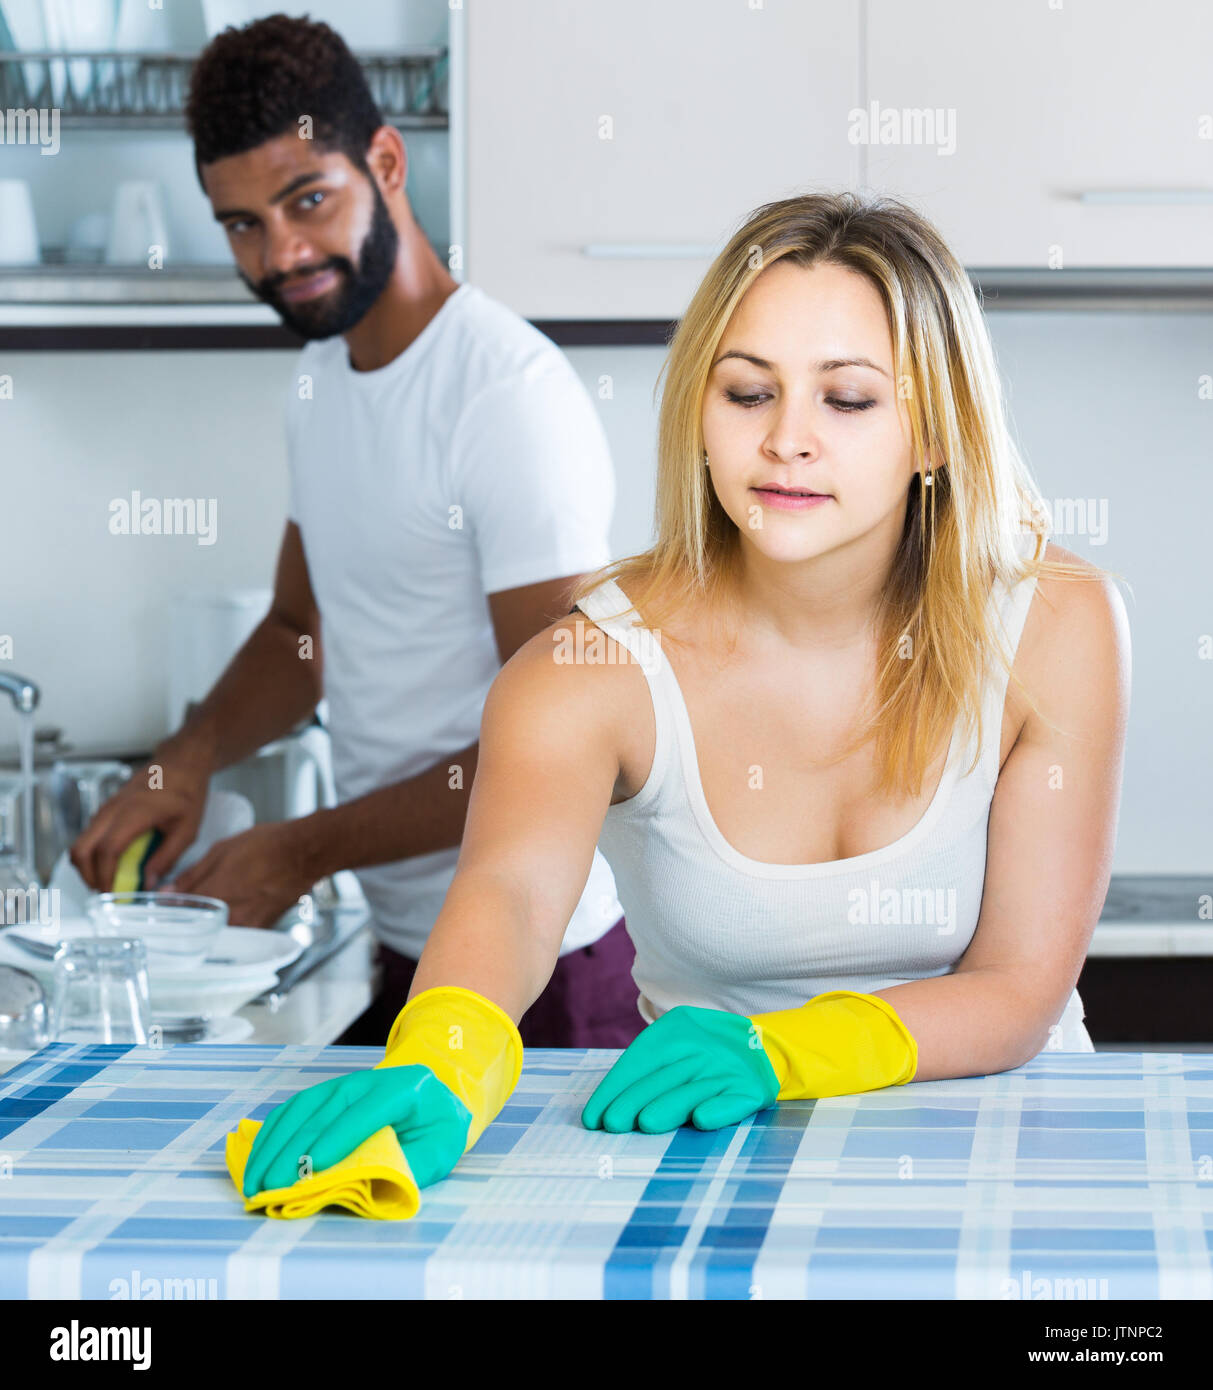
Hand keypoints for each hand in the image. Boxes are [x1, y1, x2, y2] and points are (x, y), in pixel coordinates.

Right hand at [70, 744, 209, 890]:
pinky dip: (93, 855)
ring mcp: (106, 809)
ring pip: (80, 843)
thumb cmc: (187, 791)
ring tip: (111, 882)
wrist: (181, 763)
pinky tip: (114, 864)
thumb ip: (167, 858)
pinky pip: (88, 836)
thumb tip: (149, 884)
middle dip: (89, 877)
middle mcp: (112, 810)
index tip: (113, 896)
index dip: (105, 877)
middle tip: (108, 893)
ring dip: (89, 867)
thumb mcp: (187, 830)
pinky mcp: (106, 810)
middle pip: (81, 849)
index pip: (107, 851)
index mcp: (134, 813)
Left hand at [169, 821, 312, 927]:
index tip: (166, 902)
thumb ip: (191, 875)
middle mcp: (231, 918)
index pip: (179, 913)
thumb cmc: (268, 846)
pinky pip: (237, 930)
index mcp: (215, 897)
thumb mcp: (222, 850)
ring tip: (219, 900)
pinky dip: (232, 920)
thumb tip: (167, 892)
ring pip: (217, 930)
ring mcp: (248, 927)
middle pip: (197, 926)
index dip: (169, 907)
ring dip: (211, 919)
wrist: (306, 853)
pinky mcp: (262, 929)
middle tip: (189, 902)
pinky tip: (238, 902)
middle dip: (190, 917)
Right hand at [241, 1065, 471, 1195]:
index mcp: (405, 1089)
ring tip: (255, 1182)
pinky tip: (257, 1161)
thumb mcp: (437, 1152)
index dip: (335, 1140)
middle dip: (294, 1151)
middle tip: (271, 1187)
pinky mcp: (325, 1093)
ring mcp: (344, 1083)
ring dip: (273, 1146)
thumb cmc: (437, 1131)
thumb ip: (406, 1167)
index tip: (310, 1170)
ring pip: (300, 1110)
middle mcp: (370, 1079)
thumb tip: (362, 1186)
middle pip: (324, 1112)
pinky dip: (270, 1136)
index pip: (364, 1113)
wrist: (434, 1099)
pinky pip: (291, 1111)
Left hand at [581, 1005, 780, 1133]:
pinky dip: (719, 1110)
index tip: (593, 1118)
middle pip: (661, 1079)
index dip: (614, 1089)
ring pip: (692, 1091)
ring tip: (647, 1122)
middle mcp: (701, 1050)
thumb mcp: (674, 1042)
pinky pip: (732, 1102)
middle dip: (632, 1102)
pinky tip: (702, 1119)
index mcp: (676, 1031)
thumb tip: (604, 1109)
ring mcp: (726, 1071)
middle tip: (612, 1124)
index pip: (638, 1062)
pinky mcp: (750, 1091)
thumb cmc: (700, 1053)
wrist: (760, 1046)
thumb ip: (644, 1069)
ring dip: (670, 1107)